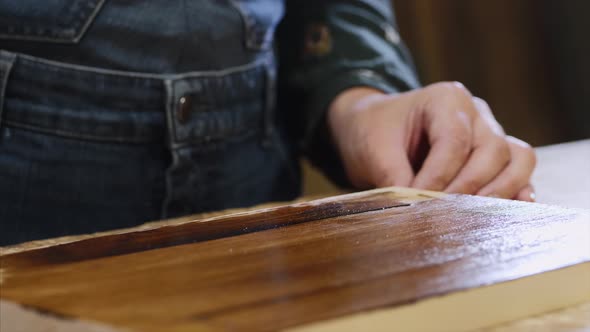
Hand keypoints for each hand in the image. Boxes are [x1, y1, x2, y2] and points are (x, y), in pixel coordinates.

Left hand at [327, 82, 536, 200]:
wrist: (374, 127)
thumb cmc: (374, 131)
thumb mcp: (373, 148)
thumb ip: (393, 177)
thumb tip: (413, 211)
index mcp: (447, 99)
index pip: (455, 140)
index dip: (439, 176)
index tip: (419, 201)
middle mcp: (476, 113)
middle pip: (494, 150)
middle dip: (470, 187)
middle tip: (444, 213)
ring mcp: (491, 133)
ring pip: (518, 159)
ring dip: (500, 191)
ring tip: (473, 217)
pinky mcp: (495, 157)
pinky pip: (519, 172)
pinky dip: (515, 193)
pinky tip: (503, 214)